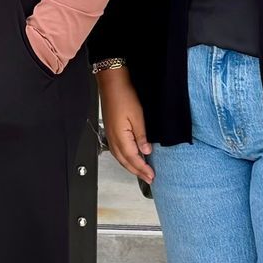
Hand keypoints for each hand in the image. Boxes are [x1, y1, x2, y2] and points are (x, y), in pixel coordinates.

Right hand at [97, 66, 152, 183]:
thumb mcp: (138, 116)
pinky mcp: (110, 131)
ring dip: (130, 166)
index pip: (133, 158)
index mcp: (120, 137)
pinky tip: (131, 158)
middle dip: (137, 171)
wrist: (112, 83)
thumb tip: (146, 151)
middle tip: (149, 178)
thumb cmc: (124, 96)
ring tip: (141, 172)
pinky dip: (125, 158)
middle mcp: (113, 139)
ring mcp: (110, 135)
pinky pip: (117, 151)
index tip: (152, 175)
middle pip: (125, 161)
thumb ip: (141, 136)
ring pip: (120, 157)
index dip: (142, 169)